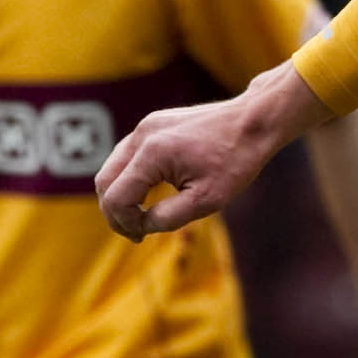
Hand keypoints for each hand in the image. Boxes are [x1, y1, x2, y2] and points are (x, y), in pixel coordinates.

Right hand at [96, 74, 294, 238]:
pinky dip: (129, 178)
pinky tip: (147, 195)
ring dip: (119, 195)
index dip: (124, 223)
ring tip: (140, 218)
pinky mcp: (152, 124)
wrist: (253, 121)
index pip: (116, 197)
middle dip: (114, 212)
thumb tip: (142, 225)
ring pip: (112, 167)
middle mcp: (142, 135)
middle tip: (135, 233)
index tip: (143, 236)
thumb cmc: (236, 160)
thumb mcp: (207, 200)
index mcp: (152, 153)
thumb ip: (169, 217)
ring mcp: (145, 126)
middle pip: (104, 182)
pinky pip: (127, 155)